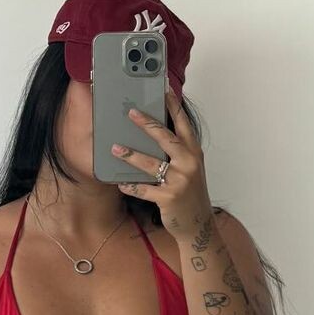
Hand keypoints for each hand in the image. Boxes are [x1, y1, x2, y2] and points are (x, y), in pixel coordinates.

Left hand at [109, 81, 211, 237]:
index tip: (164, 89)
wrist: (198, 225)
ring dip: (131, 155)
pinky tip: (120, 182)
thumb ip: (177, 152)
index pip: (183, 124)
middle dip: (148, 124)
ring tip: (115, 148)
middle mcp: (189, 164)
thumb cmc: (190, 193)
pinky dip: (131, 185)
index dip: (174, 106)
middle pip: (167, 138)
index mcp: (193, 153)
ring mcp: (179, 181)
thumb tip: (153, 133)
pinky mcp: (168, 198)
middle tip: (131, 112)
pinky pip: (144, 189)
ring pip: (151, 164)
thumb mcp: (189, 168)